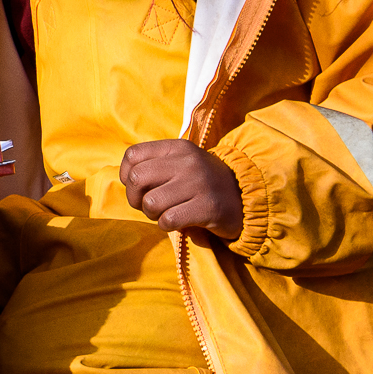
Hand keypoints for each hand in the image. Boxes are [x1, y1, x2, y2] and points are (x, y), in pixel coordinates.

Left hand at [121, 139, 244, 240]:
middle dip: (135, 198)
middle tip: (150, 206)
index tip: (140, 187)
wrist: (246, 196)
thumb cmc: (204, 183)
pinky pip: (168, 220)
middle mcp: (187, 162)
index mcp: (177, 148)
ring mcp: (198, 183)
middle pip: (136, 179)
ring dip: (153, 215)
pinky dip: (167, 226)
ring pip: (150, 202)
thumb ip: (156, 164)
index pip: (133, 155)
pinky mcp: (208, 207)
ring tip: (167, 213)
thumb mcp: (183, 163)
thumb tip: (126, 178)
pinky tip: (179, 222)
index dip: (127, 175)